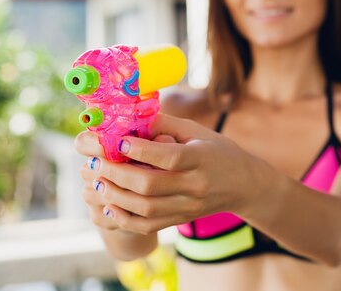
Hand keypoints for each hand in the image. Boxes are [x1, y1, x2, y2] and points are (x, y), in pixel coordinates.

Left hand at [75, 114, 269, 234]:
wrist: (243, 185)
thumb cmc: (218, 152)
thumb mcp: (198, 131)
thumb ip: (166, 123)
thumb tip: (132, 114)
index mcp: (201, 158)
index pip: (169, 156)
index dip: (140, 150)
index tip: (118, 141)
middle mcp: (195, 185)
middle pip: (151, 185)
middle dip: (118, 174)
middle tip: (97, 163)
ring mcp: (188, 206)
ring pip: (146, 209)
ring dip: (116, 196)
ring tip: (98, 182)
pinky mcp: (181, 219)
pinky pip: (148, 226)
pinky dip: (124, 219)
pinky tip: (110, 205)